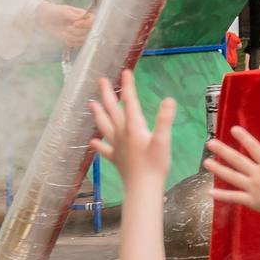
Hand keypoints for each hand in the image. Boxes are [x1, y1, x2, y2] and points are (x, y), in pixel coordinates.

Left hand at [34, 0, 94, 45]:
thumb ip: (73, 15)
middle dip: (77, 31)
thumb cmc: (54, 12)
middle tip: (67, 28)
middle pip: (89, 31)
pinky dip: (72, 42)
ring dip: (74, 38)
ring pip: (84, 39)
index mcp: (82, 15)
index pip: (92, 20)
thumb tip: (82, 18)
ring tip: (65, 33)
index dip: (85, 24)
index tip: (75, 24)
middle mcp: (83, 24)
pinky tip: (65, 38)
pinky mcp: (74, 39)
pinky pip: (79, 44)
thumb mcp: (63, 11)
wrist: (45, 19)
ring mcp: (79, 32)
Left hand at [88, 73, 177, 191]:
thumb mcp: (163, 140)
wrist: (142, 188)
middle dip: (107, 94)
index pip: (130, 101)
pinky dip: (98, 145)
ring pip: (105, 126)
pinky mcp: (116, 159)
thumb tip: (168, 100)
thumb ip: (164, 119)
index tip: (125, 71)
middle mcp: (122, 134)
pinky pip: (105, 149)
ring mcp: (117, 146)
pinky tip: (92, 142)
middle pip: (112, 110)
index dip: (128, 86)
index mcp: (133, 127)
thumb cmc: (155, 164)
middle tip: (101, 80)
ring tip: (91, 104)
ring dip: (98, 114)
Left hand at [204, 124, 259, 219]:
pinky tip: (209, 192)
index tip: (233, 129)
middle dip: (223, 150)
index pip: (254, 148)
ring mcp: (252, 187)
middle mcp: (257, 174)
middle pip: (238, 160)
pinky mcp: (251, 201)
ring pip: (232, 176)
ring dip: (218, 169)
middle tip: (210, 143)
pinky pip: (234, 197)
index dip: (244, 138)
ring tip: (206, 162)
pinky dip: (222, 195)